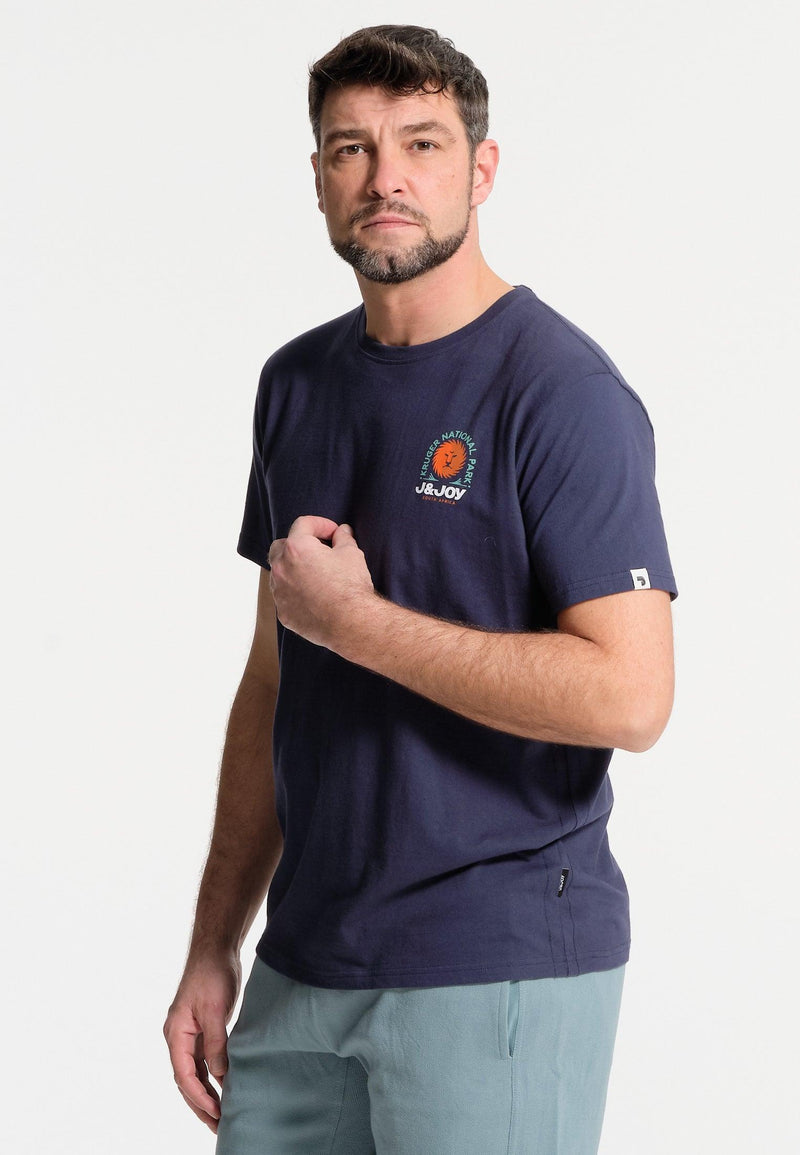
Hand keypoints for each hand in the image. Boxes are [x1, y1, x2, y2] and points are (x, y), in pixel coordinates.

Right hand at [163, 953, 240, 1133]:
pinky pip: (205, 1061)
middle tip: (218, 1126)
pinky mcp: (203, 1029)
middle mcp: (179, 1037)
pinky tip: (225, 1088)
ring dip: (207, 1094)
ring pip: (195, 1073)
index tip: (215, 1112)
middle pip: (186, 1080)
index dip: (198, 1096)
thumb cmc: (212, 973)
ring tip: (222, 1116)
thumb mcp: (214, 1009)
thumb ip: (216, 1043)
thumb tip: (221, 1075)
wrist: (216, 949)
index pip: (183, 1074)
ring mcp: (190, 1034)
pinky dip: (213, 1077)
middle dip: (200, 1104)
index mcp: (176, 1033)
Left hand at [268, 515, 374, 649]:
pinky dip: (295, 592)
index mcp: (296, 548)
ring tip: (314, 574)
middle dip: (298, 544)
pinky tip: (313, 596)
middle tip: (318, 549)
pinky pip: (284, 596)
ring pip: (279, 573)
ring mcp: (279, 592)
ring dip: (293, 569)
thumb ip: (343, 538)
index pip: (303, 525)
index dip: (320, 524)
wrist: (350, 623)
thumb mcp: (352, 554)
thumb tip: (342, 531)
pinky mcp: (283, 613)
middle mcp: (281, 568)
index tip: (333, 532)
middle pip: (281, 546)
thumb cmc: (351, 586)